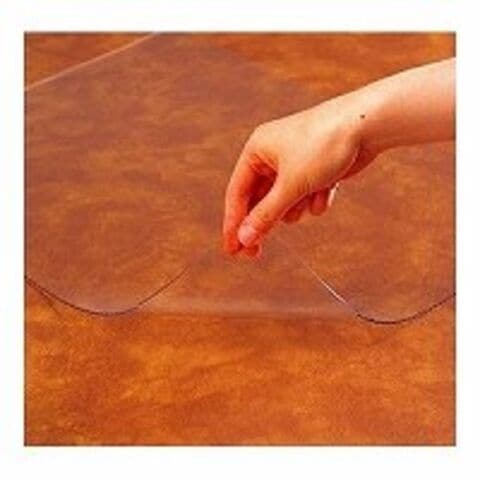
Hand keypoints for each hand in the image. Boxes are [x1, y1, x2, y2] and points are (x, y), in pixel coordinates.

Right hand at [223, 95, 376, 255]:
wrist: (368, 124)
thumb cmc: (324, 145)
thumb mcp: (291, 185)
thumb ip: (266, 215)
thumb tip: (244, 238)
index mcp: (257, 150)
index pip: (236, 193)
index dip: (233, 223)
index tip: (232, 250)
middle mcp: (271, 156)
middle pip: (259, 200)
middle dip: (264, 222)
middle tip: (254, 255)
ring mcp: (294, 163)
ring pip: (284, 202)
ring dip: (296, 207)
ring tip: (310, 198)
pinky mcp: (314, 170)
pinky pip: (306, 196)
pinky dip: (315, 198)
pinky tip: (328, 186)